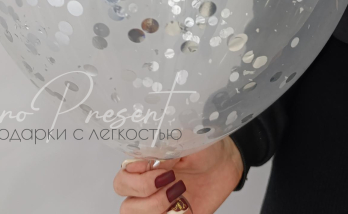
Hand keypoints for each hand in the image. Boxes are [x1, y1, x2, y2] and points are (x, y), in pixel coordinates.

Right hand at [113, 136, 243, 212]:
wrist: (225, 165)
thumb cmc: (205, 147)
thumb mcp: (189, 141)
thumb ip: (168, 149)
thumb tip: (154, 161)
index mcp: (146, 160)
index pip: (124, 171)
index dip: (135, 171)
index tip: (158, 165)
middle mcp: (146, 182)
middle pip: (122, 191)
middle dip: (143, 187)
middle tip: (170, 178)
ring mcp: (155, 202)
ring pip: (131, 212)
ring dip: (155, 205)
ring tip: (178, 192)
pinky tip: (186, 207)